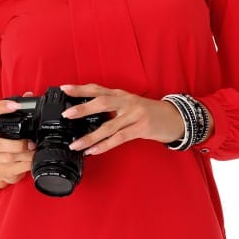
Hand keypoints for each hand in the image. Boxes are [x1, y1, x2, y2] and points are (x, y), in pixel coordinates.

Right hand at [0, 94, 34, 188]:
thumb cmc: (3, 143)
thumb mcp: (7, 127)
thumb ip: (17, 110)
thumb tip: (29, 95)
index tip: (15, 105)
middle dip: (15, 144)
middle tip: (30, 142)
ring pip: (7, 157)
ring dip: (25, 155)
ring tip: (34, 151)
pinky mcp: (2, 171)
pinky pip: (14, 169)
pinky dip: (26, 165)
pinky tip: (32, 161)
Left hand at [60, 83, 186, 155]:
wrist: (174, 117)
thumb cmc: (148, 112)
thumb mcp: (129, 104)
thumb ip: (112, 107)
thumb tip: (86, 114)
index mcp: (121, 94)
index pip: (98, 89)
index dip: (81, 89)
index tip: (64, 88)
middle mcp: (126, 102)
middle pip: (102, 102)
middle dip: (83, 109)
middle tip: (67, 115)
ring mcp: (134, 114)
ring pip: (108, 125)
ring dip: (90, 136)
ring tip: (76, 144)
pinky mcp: (141, 128)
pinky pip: (119, 138)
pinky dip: (105, 145)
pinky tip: (93, 150)